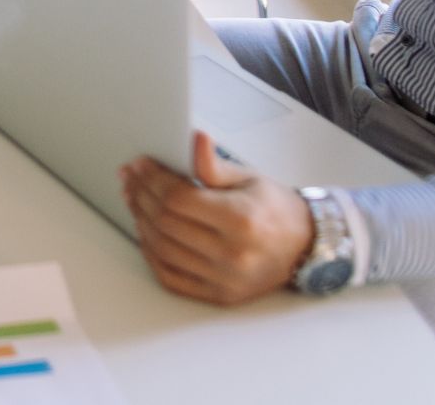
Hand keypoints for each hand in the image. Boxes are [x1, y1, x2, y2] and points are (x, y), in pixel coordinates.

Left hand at [120, 132, 315, 305]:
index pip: (178, 198)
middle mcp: (232, 254)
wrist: (304, 246)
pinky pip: (170, 276)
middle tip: (130, 178)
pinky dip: (151, 253)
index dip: (153, 178)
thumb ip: (214, 165)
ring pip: (162, 249)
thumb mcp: (248, 178)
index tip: (140, 164)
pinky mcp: (218, 295)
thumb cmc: (275, 209)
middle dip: (141, 195)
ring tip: (134, 199)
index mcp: (240, 220)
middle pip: (166, 223)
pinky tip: (144, 232)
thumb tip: (194, 139)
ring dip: (140, 221)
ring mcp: (224, 279)